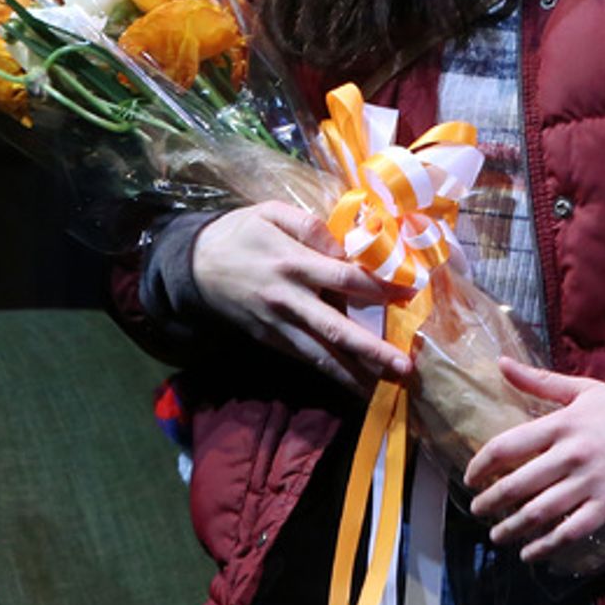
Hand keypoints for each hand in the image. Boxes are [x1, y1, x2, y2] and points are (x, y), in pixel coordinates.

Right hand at [191, 202, 413, 394]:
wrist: (195, 265)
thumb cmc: (240, 233)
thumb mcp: (270, 212)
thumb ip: (309, 226)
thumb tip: (344, 245)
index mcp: (292, 263)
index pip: (344, 278)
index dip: (379, 288)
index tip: (410, 294)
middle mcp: (288, 299)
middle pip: (336, 329)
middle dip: (372, 351)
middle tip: (404, 368)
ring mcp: (278, 325)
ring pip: (320, 355)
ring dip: (353, 375)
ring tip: (384, 391)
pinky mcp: (270, 340)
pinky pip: (305, 358)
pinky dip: (330, 373)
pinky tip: (354, 384)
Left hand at [464, 356, 604, 564]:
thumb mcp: (580, 389)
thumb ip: (538, 380)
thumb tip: (500, 363)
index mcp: (560, 424)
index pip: (508, 445)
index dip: (482, 464)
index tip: (470, 477)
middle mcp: (570, 455)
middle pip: (519, 484)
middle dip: (491, 501)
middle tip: (477, 510)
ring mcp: (589, 483)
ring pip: (540, 512)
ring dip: (512, 527)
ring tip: (496, 535)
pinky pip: (570, 531)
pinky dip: (547, 546)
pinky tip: (530, 553)